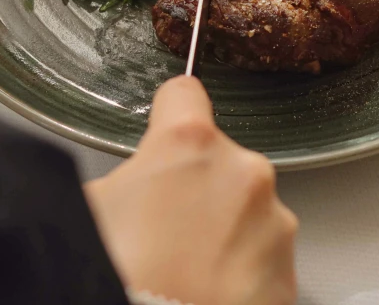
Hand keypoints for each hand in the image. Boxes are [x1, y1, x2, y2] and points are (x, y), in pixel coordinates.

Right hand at [85, 76, 297, 304]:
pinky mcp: (288, 275)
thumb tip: (122, 188)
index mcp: (189, 145)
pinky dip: (241, 274)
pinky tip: (206, 294)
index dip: (169, 112)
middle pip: (220, 162)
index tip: (166, 126)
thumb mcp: (90, 209)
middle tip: (160, 235)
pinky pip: (264, 260)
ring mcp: (273, 225)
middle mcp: (244, 173)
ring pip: (248, 212)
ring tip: (183, 273)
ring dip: (224, 234)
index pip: (185, 93)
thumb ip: (122, 181)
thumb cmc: (118, 277)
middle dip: (197, 190)